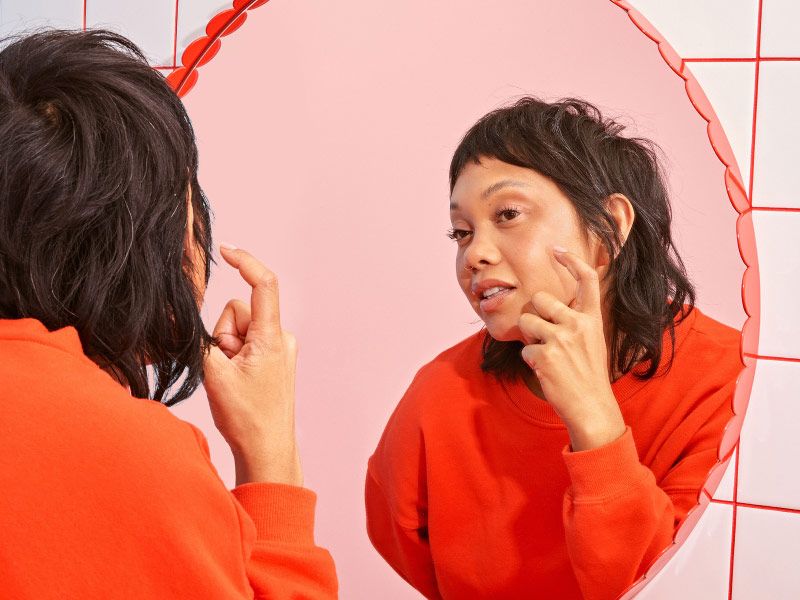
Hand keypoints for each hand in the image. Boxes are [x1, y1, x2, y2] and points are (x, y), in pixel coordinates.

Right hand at [202, 244, 301, 486]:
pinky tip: (239, 381)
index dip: (245, 262)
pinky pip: (246, 343)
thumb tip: (188, 317)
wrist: (267, 449)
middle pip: (238, 312)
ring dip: (228, 348)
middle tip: (226, 368)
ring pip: (239, 329)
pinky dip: (235, 355)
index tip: (226, 250)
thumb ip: (201, 339)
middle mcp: (281, 337)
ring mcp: (280, 348)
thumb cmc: (246, 417)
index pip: (263, 284)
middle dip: (223, 334)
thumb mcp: (213, 374)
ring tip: (233, 378)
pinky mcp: (275, 358)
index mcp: (271, 336)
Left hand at [518, 246, 625, 450]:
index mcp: (592, 319)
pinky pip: (524, 349)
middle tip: (547, 336)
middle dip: (535, 315)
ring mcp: (561, 339)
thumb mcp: (593, 341)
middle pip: (540, 298)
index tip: (557, 249)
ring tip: (547, 355)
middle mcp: (578, 324)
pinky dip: (530, 360)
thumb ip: (578, 320)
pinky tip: (547, 371)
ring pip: (526, 322)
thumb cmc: (588, 374)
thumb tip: (559, 302)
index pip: (586, 280)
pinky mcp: (545, 355)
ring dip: (529, 338)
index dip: (571, 261)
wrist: (592, 407)